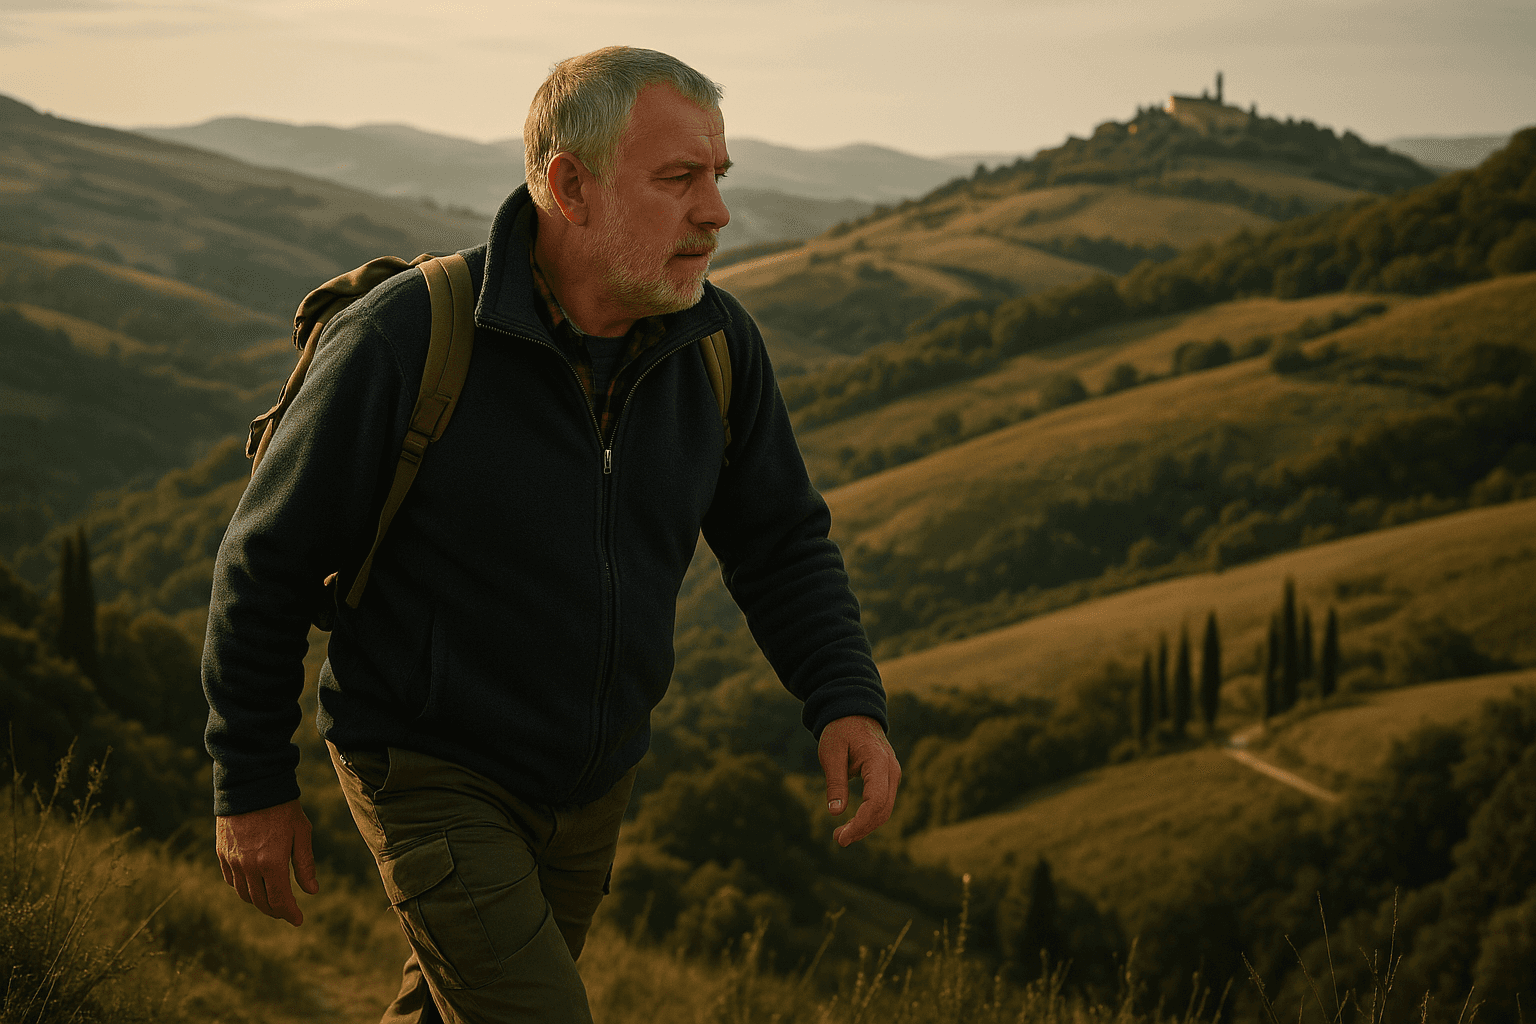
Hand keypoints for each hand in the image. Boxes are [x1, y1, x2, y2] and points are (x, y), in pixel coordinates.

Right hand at [215, 798, 318, 926]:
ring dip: (258, 901)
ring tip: (272, 900)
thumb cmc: (282, 807)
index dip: (289, 913)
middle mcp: (248, 866)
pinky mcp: (221, 853)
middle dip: (275, 910)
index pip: (279, 900)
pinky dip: (243, 888)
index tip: (298, 920)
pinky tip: (253, 885)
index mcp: (271, 863)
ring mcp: (232, 861)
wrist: (250, 785)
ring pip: (244, 894)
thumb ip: (305, 864)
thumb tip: (312, 891)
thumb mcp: (301, 833)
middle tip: (286, 912)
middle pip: (260, 901)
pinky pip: (231, 880)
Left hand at [818, 715, 901, 846]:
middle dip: (862, 829)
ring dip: (866, 826)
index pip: (876, 801)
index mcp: (878, 761)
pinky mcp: (888, 778)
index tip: (841, 837)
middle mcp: (891, 770)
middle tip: (838, 839)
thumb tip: (836, 813)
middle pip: (883, 810)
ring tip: (841, 835)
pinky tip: (853, 824)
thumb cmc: (840, 730)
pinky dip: (869, 817)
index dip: (861, 823)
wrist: (855, 712)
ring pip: (885, 810)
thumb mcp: (831, 753)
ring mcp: (893, 774)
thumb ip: (835, 782)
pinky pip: (883, 803)